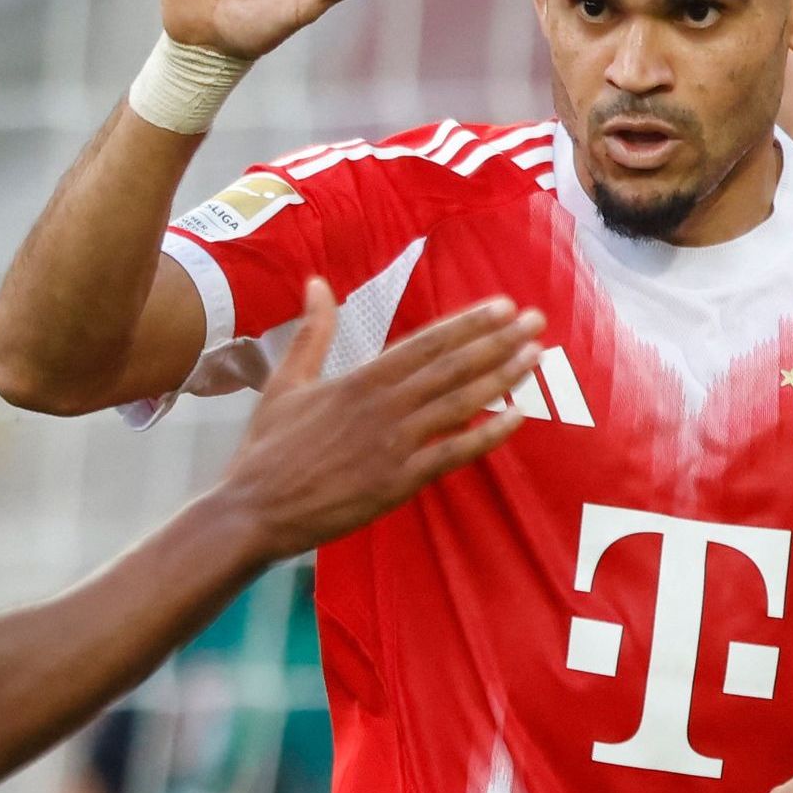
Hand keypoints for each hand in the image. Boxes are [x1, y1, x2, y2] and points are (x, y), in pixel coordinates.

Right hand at [216, 280, 540, 555]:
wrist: (254, 509)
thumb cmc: (267, 449)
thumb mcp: (285, 381)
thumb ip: (311, 332)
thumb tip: (317, 283)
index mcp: (360, 379)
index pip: (426, 342)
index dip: (468, 323)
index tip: (503, 307)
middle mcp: (383, 405)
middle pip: (452, 366)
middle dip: (499, 341)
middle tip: (537, 321)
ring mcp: (393, 444)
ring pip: (459, 402)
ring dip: (501, 377)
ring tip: (535, 356)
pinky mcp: (398, 482)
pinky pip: (453, 453)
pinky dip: (487, 434)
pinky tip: (517, 416)